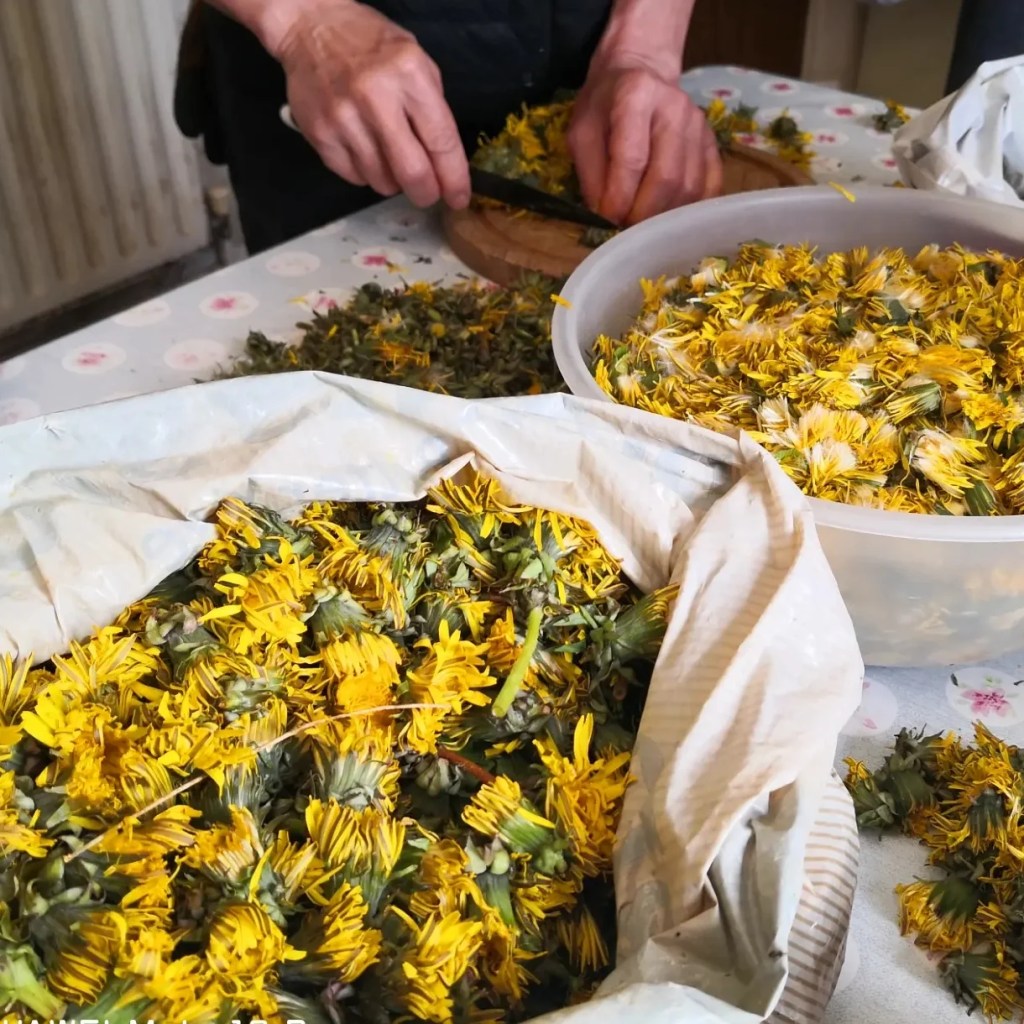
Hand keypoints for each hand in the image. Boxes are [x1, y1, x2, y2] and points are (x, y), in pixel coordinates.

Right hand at [272, 0, 469, 208]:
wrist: (311, 27)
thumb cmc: (370, 45)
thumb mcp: (416, 61)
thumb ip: (432, 109)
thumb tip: (444, 164)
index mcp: (409, 75)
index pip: (441, 142)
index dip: (453, 178)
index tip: (458, 198)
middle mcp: (376, 97)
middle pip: (412, 173)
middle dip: (425, 193)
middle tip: (427, 194)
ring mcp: (344, 118)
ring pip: (382, 181)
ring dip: (393, 182)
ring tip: (390, 159)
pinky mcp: (320, 134)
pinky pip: (354, 177)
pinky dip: (366, 174)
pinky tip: (365, 151)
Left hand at [568, 63, 722, 225]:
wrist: (640, 72)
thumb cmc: (605, 105)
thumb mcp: (581, 131)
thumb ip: (590, 173)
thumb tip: (605, 216)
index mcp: (637, 96)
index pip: (633, 159)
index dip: (620, 198)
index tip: (607, 219)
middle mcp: (675, 108)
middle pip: (667, 177)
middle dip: (643, 213)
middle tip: (625, 227)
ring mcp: (699, 125)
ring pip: (690, 187)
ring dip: (664, 216)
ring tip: (642, 222)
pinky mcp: (712, 142)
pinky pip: (710, 186)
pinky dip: (689, 209)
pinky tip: (668, 214)